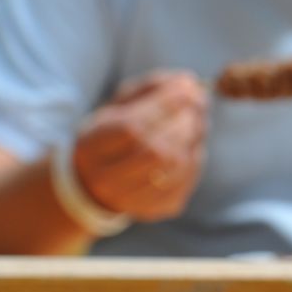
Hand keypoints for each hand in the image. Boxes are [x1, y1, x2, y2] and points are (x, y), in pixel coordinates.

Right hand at [71, 70, 207, 220]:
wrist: (97, 183)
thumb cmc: (113, 134)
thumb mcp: (120, 105)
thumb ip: (151, 88)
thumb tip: (187, 82)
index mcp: (92, 147)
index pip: (132, 128)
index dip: (164, 106)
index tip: (188, 86)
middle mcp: (107, 179)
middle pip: (156, 151)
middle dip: (184, 121)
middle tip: (198, 102)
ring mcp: (132, 199)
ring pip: (174, 168)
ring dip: (194, 138)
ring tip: (196, 120)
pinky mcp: (156, 209)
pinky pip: (185, 182)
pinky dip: (195, 157)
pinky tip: (191, 144)